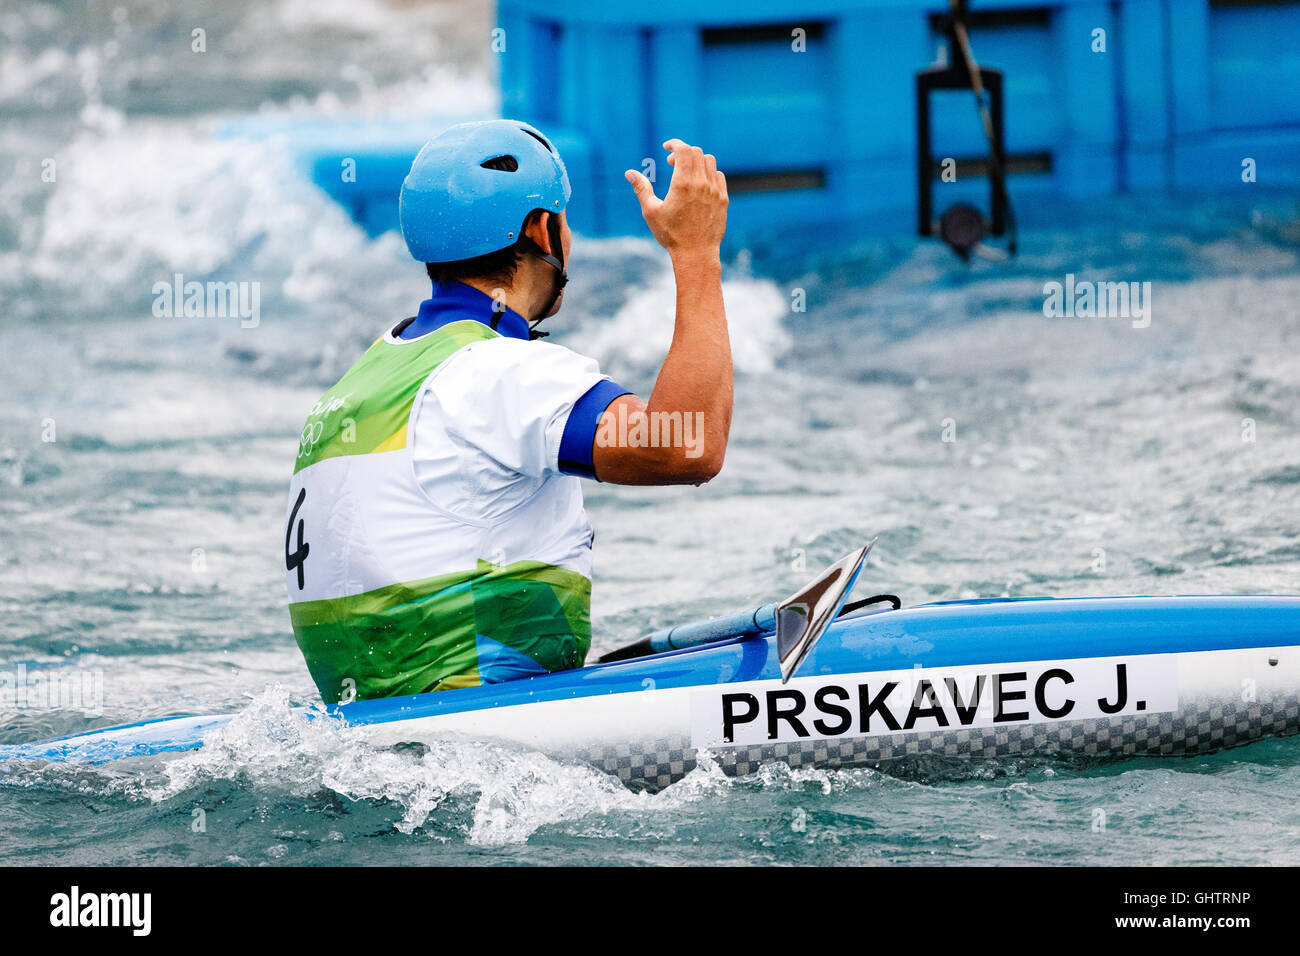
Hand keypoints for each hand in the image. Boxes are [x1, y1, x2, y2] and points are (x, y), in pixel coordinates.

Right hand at [625, 139, 727, 256]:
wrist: (696, 254)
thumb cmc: (671, 234)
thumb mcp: (651, 211)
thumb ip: (642, 189)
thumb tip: (629, 173)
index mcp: (683, 184)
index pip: (684, 150)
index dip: (674, 144)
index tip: (666, 147)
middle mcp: (701, 184)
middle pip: (696, 152)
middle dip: (682, 152)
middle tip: (671, 163)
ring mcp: (715, 191)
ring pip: (709, 161)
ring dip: (696, 161)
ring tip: (685, 172)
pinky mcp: (723, 199)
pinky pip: (718, 176)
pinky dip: (708, 173)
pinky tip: (698, 183)